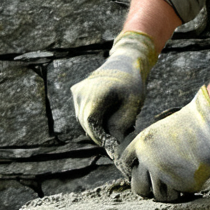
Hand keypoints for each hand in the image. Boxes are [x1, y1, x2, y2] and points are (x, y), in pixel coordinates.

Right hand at [72, 31, 157, 149]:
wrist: (125, 62)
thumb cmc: (132, 84)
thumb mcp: (133, 104)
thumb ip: (121, 125)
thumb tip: (113, 147)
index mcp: (97, 92)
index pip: (91, 122)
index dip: (100, 136)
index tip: (112, 143)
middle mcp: (83, 91)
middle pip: (85, 123)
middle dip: (98, 133)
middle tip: (115, 137)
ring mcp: (77, 91)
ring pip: (82, 118)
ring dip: (95, 125)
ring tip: (113, 122)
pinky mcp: (76, 91)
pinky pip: (82, 111)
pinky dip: (92, 117)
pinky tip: (106, 113)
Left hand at [118, 86, 209, 201]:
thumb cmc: (191, 126)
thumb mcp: (162, 131)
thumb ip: (151, 151)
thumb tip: (148, 173)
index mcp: (141, 145)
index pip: (127, 164)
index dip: (135, 169)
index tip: (145, 171)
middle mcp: (149, 162)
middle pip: (139, 188)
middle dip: (148, 189)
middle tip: (160, 186)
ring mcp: (166, 175)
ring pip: (160, 197)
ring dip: (169, 192)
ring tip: (182, 180)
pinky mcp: (183, 185)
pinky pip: (181, 195)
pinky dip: (188, 188)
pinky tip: (196, 175)